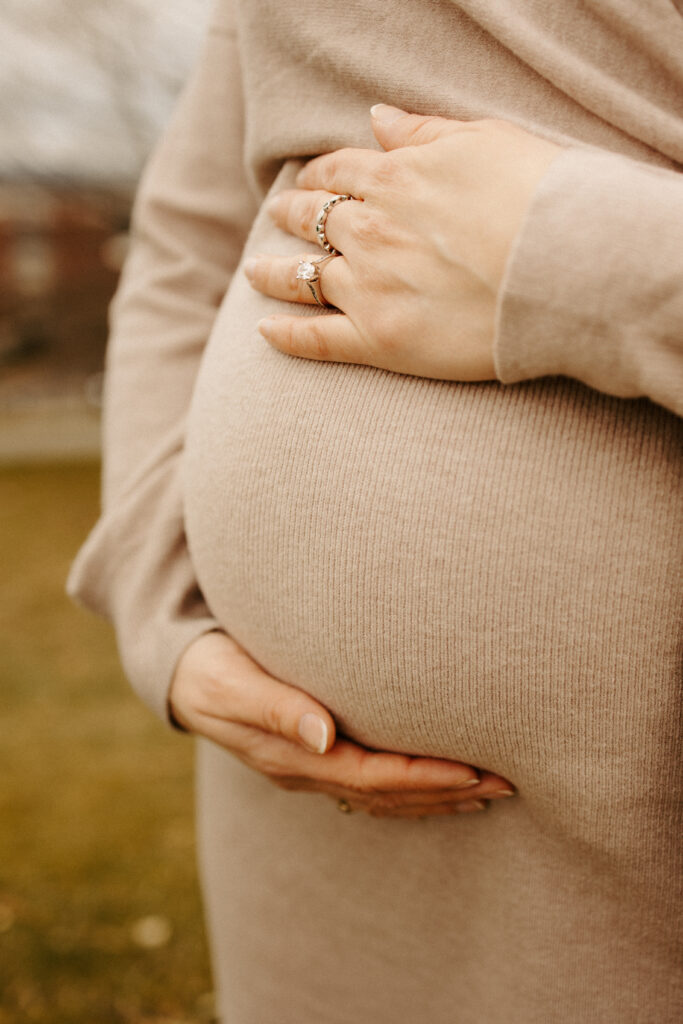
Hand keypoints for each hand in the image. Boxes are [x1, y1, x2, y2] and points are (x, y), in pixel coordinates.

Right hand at [169, 631, 515, 817]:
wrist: (183, 678)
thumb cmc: (210, 669)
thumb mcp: (234, 682)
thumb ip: (276, 707)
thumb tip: (323, 735)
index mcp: (294, 755)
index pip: (372, 776)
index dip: (424, 778)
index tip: (473, 772)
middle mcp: (308, 769)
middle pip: (388, 795)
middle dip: (447, 792)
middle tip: (506, 785)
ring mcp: (311, 767)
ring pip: (384, 796)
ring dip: (437, 796)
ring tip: (489, 791)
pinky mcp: (315, 755)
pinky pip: (371, 785)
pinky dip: (410, 789)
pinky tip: (439, 784)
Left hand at [245, 105, 561, 380]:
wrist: (563, 270)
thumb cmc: (536, 198)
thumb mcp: (483, 139)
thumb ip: (423, 131)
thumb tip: (376, 118)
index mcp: (393, 179)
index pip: (338, 171)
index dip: (320, 174)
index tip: (310, 179)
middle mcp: (370, 231)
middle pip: (311, 220)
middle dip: (290, 215)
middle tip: (276, 216)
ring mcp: (368, 287)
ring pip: (300, 278)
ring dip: (271, 273)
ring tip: (253, 272)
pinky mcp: (378, 340)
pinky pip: (315, 339)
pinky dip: (285, 337)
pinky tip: (264, 333)